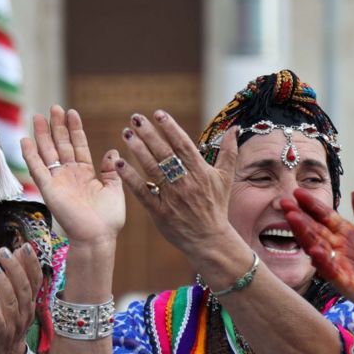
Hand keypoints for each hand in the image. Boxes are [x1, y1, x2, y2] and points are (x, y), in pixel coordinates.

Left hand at [0, 243, 42, 353]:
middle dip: (16, 268)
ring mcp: (12, 326)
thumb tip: (18, 251)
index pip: (34, 281)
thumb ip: (16, 279)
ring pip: (11, 303)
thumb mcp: (12, 300)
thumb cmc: (4, 326)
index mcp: (29, 304)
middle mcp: (24, 314)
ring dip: (3, 284)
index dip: (31, 264)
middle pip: (23, 289)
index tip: (24, 246)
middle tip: (4, 251)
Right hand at [21, 106, 124, 247]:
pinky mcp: (48, 189)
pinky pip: (37, 169)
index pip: (78, 145)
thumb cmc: (108, 218)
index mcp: (86, 174)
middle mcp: (70, 175)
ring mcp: (58, 181)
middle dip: (57, 126)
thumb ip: (111, 170)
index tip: (72, 112)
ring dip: (42, 135)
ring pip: (48, 153)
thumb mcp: (114, 189)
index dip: (75, 129)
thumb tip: (111, 151)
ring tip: (38, 116)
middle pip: (61, 145)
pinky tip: (25, 140)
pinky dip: (30, 155)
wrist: (98, 236)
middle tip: (54, 108)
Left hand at [114, 111, 238, 253]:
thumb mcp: (226, 179)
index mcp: (200, 172)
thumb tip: (234, 129)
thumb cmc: (217, 207)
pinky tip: (120, 163)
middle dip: (149, 134)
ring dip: (138, 150)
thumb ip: (229, 152)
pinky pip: (143, 192)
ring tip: (126, 134)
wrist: (210, 239)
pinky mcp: (159, 212)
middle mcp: (185, 182)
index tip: (158, 113)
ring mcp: (171, 197)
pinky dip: (131, 178)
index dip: (170, 128)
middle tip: (135, 118)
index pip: (183, 145)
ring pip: (152, 169)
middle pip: (164, 153)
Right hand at [282, 190, 353, 319]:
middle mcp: (341, 250)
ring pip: (318, 248)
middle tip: (284, 203)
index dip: (313, 206)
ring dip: (305, 234)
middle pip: (316, 230)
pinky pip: (333, 272)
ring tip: (292, 218)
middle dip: (300, 217)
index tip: (298, 192)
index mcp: (349, 236)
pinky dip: (323, 262)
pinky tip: (314, 251)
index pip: (327, 218)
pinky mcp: (348, 284)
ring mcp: (342, 267)